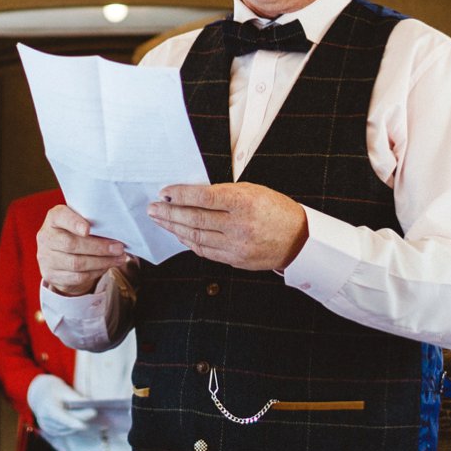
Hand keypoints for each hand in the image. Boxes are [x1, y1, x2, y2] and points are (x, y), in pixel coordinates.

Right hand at [26, 373, 92, 435]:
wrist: (38, 393)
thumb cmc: (53, 389)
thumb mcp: (63, 389)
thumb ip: (75, 398)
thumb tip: (89, 403)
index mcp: (47, 407)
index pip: (61, 417)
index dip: (73, 422)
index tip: (84, 424)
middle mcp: (45, 419)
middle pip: (66, 423)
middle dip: (81, 418)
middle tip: (94, 412)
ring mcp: (46, 426)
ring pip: (66, 429)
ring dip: (77, 424)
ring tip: (89, 416)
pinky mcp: (49, 430)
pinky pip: (63, 431)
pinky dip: (72, 427)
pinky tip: (80, 422)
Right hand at [36, 202, 126, 296]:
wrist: (59, 255)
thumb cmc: (75, 233)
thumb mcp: (79, 221)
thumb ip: (91, 222)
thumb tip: (116, 230)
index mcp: (53, 218)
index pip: (61, 217)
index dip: (74, 223)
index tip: (88, 229)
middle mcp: (46, 237)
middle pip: (71, 244)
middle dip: (99, 247)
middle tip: (118, 248)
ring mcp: (46, 258)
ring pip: (76, 264)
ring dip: (102, 262)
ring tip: (118, 258)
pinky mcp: (51, 275)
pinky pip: (77, 277)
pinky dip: (96, 272)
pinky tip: (106, 266)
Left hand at [147, 182, 309, 270]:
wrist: (299, 239)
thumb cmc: (275, 210)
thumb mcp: (252, 190)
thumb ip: (224, 193)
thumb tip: (192, 195)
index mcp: (243, 202)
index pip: (203, 198)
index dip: (180, 195)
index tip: (164, 192)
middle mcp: (238, 225)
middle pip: (195, 219)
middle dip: (169, 213)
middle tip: (152, 208)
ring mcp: (236, 246)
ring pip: (196, 237)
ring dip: (174, 228)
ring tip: (159, 221)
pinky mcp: (235, 260)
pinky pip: (205, 251)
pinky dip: (189, 242)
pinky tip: (178, 234)